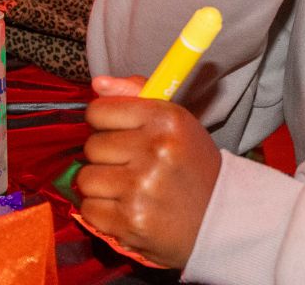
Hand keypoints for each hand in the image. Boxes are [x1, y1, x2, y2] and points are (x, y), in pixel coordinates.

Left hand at [76, 76, 221, 269]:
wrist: (218, 217)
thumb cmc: (190, 164)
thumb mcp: (175, 121)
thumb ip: (136, 95)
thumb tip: (98, 83)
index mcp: (166, 119)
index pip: (99, 111)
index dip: (103, 123)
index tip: (116, 132)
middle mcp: (155, 150)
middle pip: (92, 146)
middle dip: (106, 156)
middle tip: (131, 164)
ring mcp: (141, 188)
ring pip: (86, 178)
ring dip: (101, 185)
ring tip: (128, 188)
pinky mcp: (130, 221)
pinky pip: (88, 209)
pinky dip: (102, 211)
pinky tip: (125, 207)